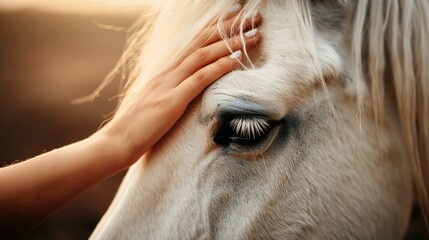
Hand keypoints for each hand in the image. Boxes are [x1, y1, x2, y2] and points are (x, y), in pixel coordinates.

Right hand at [98, 13, 261, 165]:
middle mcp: (168, 72)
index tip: (235, 18)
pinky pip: (200, 79)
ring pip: (203, 56)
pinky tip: (237, 59)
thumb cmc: (138, 127)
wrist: (117, 142)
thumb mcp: (158, 103)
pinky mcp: (171, 101)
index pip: (194, 44)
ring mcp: (169, 85)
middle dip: (229, 28)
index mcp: (165, 72)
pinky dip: (220, 67)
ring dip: (231, 44)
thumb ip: (172, 92)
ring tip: (255, 35)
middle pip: (202, 42)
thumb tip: (189, 91)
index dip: (216, 29)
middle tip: (253, 18)